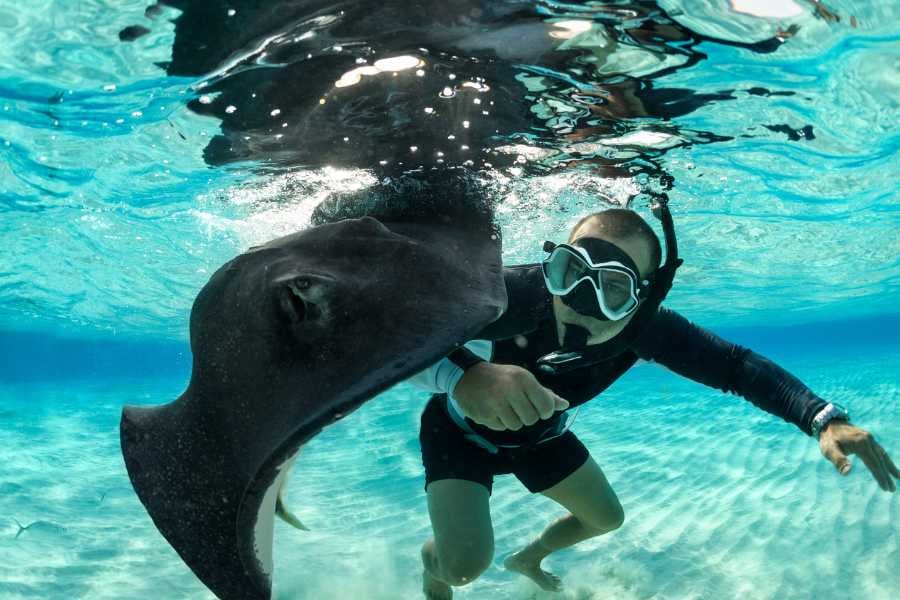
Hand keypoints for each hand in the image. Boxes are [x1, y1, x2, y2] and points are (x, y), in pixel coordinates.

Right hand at [453, 362, 568, 430]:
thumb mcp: (523, 379)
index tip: (538, 407)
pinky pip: (501, 428)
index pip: (546, 406)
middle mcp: (509, 390)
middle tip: (518, 407)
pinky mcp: (484, 415)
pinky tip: (494, 410)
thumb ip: (544, 393)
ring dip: (513, 420)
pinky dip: (500, 422)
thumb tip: (565, 405)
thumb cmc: (501, 377)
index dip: (544, 411)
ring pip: (516, 426)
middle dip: (527, 416)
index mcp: (523, 379)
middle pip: (531, 419)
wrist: (468, 376)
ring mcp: (495, 404)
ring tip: (505, 408)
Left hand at [819, 420, 897, 491]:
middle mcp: (868, 440)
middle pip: (880, 460)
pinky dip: (885, 458)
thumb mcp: (828, 449)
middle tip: (892, 489)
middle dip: (886, 475)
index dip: (880, 476)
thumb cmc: (827, 438)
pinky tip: (887, 464)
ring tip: (898, 477)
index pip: (874, 463)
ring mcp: (869, 438)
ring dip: (889, 467)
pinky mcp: (867, 438)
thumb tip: (847, 472)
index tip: (886, 488)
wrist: (827, 422)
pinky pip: (879, 450)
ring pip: (882, 454)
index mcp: (861, 444)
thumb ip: (838, 460)